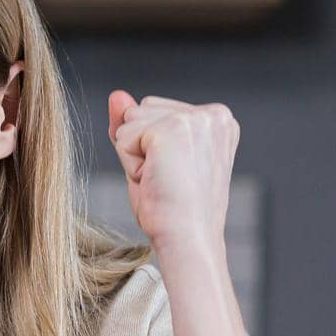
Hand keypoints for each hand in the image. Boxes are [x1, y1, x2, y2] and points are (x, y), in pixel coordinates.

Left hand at [107, 90, 238, 252]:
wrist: (187, 240)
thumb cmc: (173, 210)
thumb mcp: (152, 159)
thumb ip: (135, 124)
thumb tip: (116, 95)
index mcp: (218, 119)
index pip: (156, 112)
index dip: (152, 148)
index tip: (175, 175)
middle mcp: (214, 113)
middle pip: (142, 110)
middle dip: (141, 147)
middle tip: (165, 181)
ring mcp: (194, 119)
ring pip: (130, 121)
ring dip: (134, 156)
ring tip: (161, 181)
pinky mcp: (171, 129)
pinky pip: (122, 137)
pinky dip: (129, 165)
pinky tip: (154, 181)